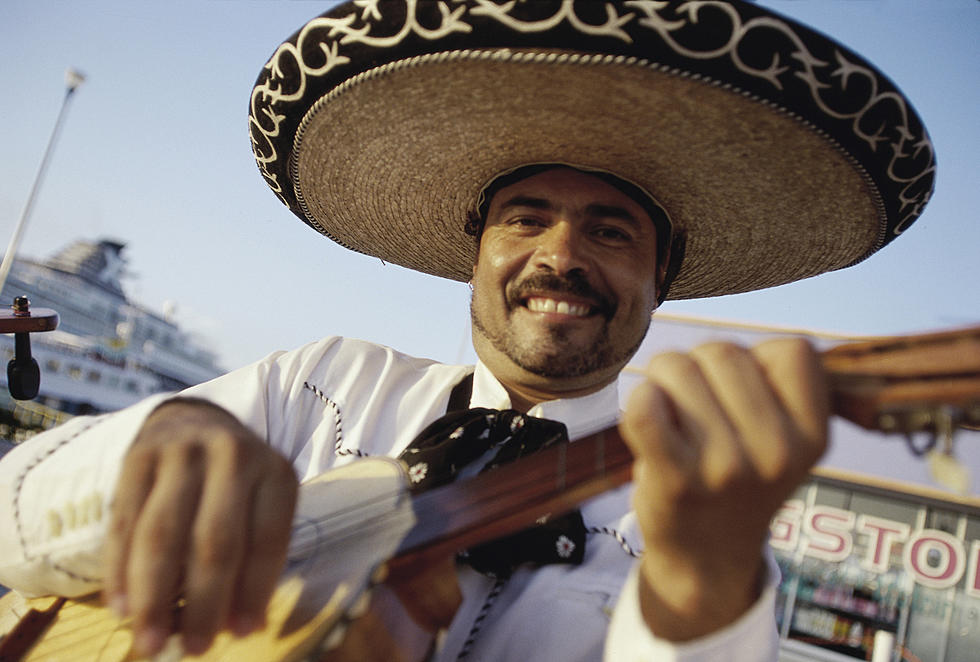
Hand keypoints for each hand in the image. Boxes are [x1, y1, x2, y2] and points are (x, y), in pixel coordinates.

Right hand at [103, 398, 297, 656]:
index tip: (244, 632)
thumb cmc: (237, 484)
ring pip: (162, 534)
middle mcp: (233, 455)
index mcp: (276, 472)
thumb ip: (255, 559)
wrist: (194, 422)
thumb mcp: (263, 506)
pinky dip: (120, 570)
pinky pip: (124, 523)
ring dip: (153, 596)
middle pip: (215, 539)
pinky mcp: (137, 457)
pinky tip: (120, 607)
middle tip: (195, 649)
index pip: (268, 538)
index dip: (255, 589)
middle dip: (204, 601)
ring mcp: (182, 452)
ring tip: (150, 642)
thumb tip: (238, 626)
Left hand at [620, 338, 827, 640]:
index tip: (743, 394)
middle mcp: (778, 453)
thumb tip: (739, 344)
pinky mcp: (675, 479)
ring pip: (677, 367)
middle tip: (696, 408)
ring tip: (673, 421)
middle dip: (698, 367)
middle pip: (723, 352)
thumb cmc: (738, 479)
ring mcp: (726, 468)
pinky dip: (640, 401)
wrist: (706, 559)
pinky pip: (645, 405)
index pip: (793, 351)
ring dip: (664, 383)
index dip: (758, 360)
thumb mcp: (785, 440)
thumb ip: (774, 386)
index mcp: (814, 436)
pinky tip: (649, 425)